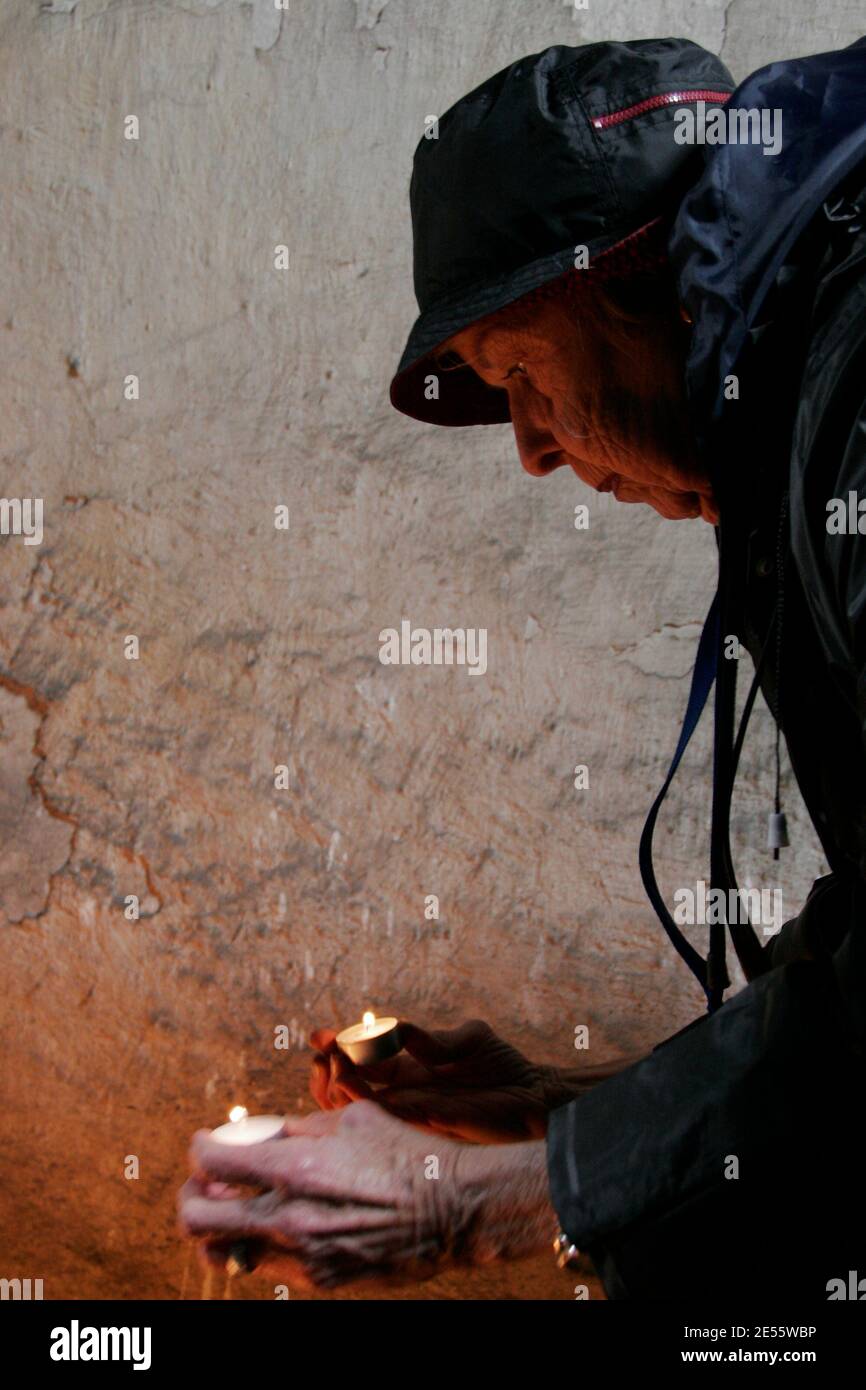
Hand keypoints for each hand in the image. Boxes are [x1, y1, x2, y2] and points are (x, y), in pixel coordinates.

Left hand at [178, 1100, 554, 1289]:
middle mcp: (289, 1216)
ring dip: (220, 1228)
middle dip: (191, 1195)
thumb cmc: (404, 1154)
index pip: (209, 1162)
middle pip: (195, 1218)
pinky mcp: (320, 1279)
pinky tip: (281, 1223)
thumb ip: (296, 1129)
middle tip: (208, 1181)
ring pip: (223, 1252)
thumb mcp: (349, 1120)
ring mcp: (302, 1254)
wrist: (452, 1209)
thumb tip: (261, 1136)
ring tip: (236, 1208)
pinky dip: (260, 1244)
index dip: (199, 1148)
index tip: (206, 1143)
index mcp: (295, 1168)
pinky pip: (267, 1266)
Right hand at [309, 1018, 559, 1141]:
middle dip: (327, 1071)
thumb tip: (397, 1029)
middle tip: (325, 1052)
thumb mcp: (467, 1040)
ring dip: (339, 1088)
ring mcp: (411, 1112)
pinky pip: (387, 1119)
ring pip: (359, 1109)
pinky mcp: (427, 1126)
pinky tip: (357, 1084)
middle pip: (347, 1091)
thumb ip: (431, 1039)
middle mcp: (403, 1093)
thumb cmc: (501, 1065)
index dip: (333, 1050)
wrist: (532, 1096)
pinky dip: (366, 1101)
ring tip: (337, 1065)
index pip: (358, 1063)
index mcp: (406, 1070)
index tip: (316, 1035)